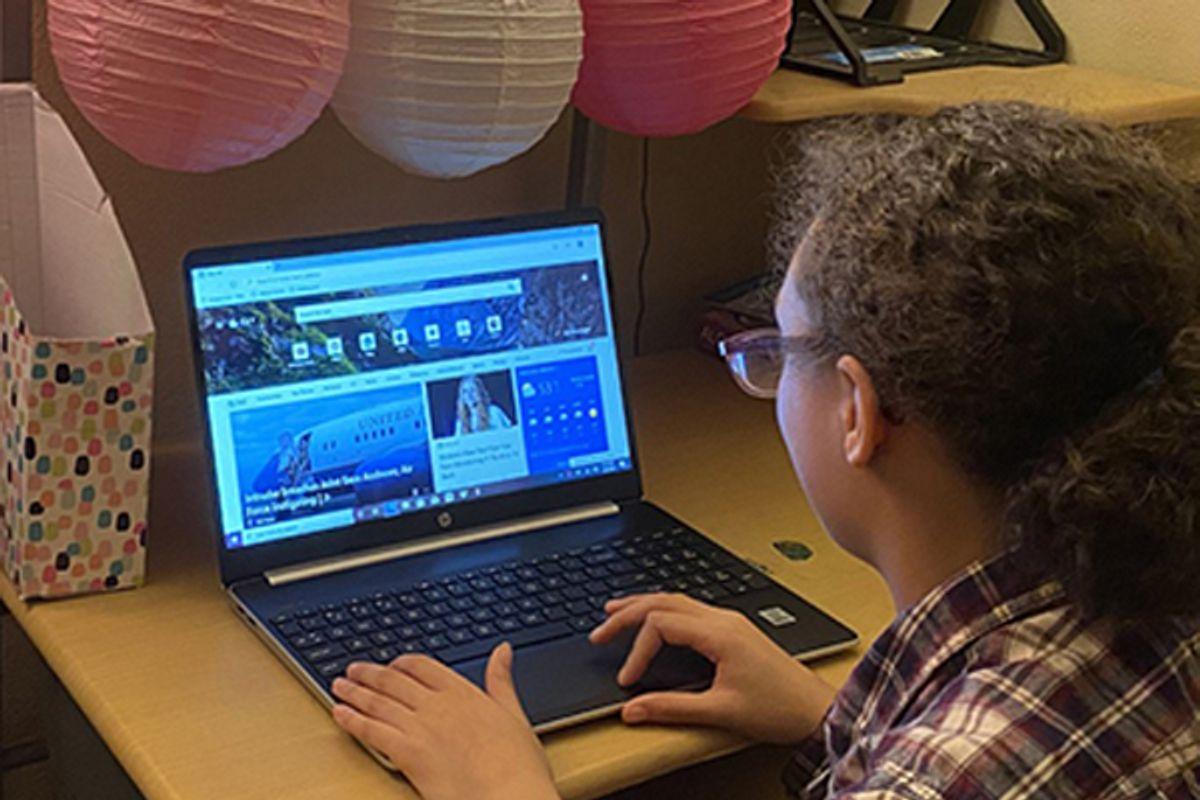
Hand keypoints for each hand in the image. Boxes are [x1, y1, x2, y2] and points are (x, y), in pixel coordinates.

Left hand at [331, 644, 558, 799]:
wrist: (509, 795)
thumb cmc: (516, 764)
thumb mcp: (513, 713)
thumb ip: (501, 680)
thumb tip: (502, 651)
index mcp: (462, 692)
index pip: (421, 666)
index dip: (400, 663)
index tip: (390, 665)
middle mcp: (436, 705)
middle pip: (393, 681)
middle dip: (369, 674)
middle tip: (352, 671)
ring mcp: (420, 728)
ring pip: (378, 703)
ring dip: (354, 692)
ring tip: (339, 686)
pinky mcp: (408, 754)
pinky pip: (372, 732)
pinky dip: (353, 721)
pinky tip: (340, 714)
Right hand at [590, 593, 834, 744]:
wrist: (815, 709)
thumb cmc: (778, 708)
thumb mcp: (720, 712)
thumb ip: (672, 709)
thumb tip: (633, 708)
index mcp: (720, 633)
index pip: (661, 624)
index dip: (637, 650)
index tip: (628, 680)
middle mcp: (723, 619)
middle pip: (664, 601)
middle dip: (628, 613)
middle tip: (599, 630)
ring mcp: (729, 621)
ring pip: (676, 600)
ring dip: (643, 605)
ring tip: (614, 612)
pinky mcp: (733, 630)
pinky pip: (689, 609)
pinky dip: (662, 611)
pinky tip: (653, 620)